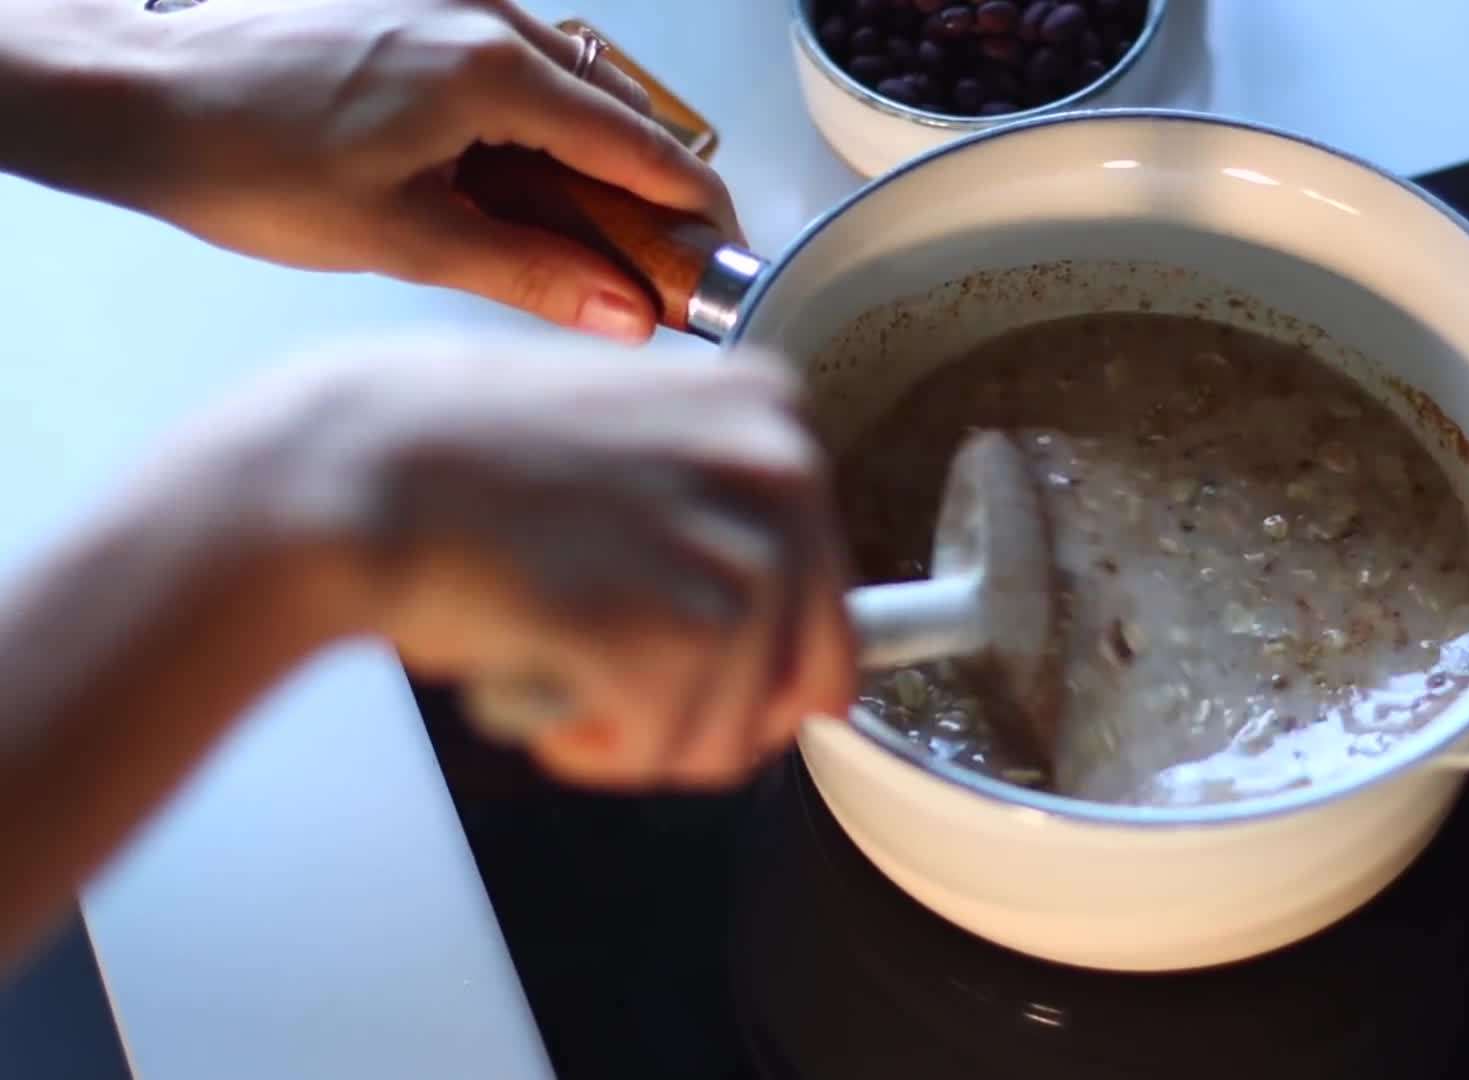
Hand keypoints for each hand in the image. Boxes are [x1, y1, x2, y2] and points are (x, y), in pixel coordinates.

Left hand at [4, 0, 737, 340]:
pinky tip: (516, 180)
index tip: (725, 251)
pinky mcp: (417, 5)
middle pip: (615, 108)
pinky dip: (541, 122)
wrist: (137, 97)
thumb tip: (623, 314)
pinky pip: (517, 61)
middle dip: (649, 187)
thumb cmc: (243, 163)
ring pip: (568, 82)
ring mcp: (450, 0)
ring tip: (586, 236)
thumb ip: (529, 274)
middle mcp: (483, 16)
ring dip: (594, 155)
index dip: (694, 205)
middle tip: (657, 264)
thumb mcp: (401, 241)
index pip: (638, 143)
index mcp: (490, 70)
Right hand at [218, 334, 854, 788]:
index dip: (755, 661)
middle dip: (710, 712)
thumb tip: (777, 619)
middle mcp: (780, 468)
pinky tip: (543, 692)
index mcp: (771, 410)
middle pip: (802, 676)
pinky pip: (671, 750)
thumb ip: (711, 509)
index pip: (829, 595)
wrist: (352, 469)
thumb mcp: (626, 444)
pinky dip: (598, 751)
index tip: (688, 664)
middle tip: (619, 692)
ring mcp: (737, 549)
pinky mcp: (682, 629)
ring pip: (734, 731)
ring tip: (560, 675)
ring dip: (642, 738)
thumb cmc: (455, 460)